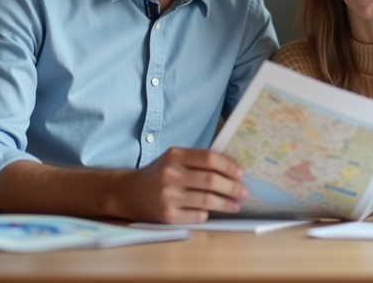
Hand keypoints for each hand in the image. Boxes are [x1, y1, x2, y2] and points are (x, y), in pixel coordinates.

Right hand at [124, 147, 247, 223]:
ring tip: (235, 204)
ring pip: (207, 200)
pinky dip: (207, 213)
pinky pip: (197, 215)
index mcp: (175, 155)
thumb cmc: (159, 174)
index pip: (209, 158)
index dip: (229, 166)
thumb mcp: (173, 158)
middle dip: (233, 187)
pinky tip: (212, 211)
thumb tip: (231, 169)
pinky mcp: (167, 216)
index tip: (241, 173)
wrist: (128, 193)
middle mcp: (171, 174)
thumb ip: (197, 160)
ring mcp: (168, 196)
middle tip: (244, 191)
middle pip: (211, 180)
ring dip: (226, 203)